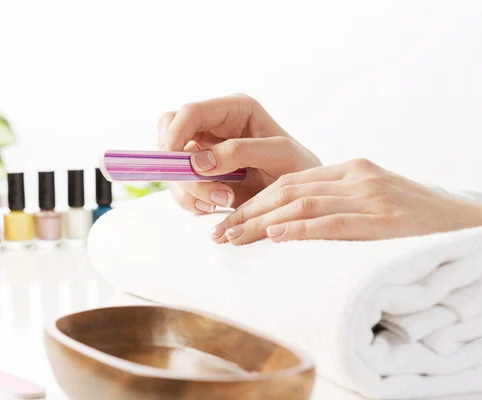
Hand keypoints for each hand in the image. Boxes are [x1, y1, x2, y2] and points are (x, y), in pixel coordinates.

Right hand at [157, 94, 320, 212]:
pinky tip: (213, 207)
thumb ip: (239, 152)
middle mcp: (214, 126)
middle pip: (169, 132)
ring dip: (188, 187)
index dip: (176, 134)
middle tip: (195, 185)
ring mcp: (205, 150)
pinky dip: (191, 200)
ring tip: (221, 201)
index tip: (178, 163)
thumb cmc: (298, 167)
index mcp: (233, 109)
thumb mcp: (278, 154)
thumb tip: (198, 162)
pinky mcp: (201, 174)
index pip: (190, 112)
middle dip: (176, 163)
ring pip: (171, 163)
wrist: (302, 197)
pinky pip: (180, 185)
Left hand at [212, 158, 481, 243]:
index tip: (227, 220)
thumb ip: (334, 207)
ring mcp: (371, 195)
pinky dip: (300, 229)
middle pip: (288, 190)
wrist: (468, 223)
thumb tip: (288, 226)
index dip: (254, 200)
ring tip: (233, 236)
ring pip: (302, 204)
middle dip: (249, 211)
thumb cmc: (415, 219)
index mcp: (349, 170)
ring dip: (262, 222)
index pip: (289, 182)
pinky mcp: (387, 219)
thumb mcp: (371, 203)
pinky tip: (274, 235)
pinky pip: (334, 222)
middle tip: (219, 231)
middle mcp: (356, 176)